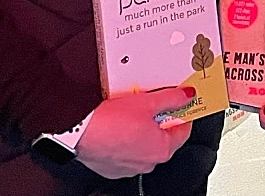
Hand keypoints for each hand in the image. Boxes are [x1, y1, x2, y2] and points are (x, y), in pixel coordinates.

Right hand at [75, 87, 194, 178]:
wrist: (78, 131)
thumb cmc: (111, 122)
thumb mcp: (148, 102)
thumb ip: (172, 98)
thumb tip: (186, 96)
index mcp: (162, 150)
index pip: (183, 131)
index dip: (182, 113)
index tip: (181, 103)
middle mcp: (148, 163)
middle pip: (162, 138)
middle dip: (159, 120)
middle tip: (153, 104)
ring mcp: (128, 167)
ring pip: (142, 144)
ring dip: (141, 130)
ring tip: (132, 112)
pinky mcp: (110, 167)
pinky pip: (124, 150)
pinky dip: (124, 138)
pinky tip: (117, 124)